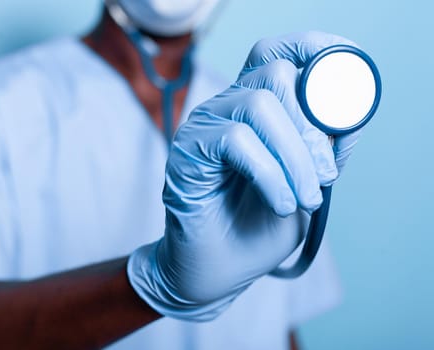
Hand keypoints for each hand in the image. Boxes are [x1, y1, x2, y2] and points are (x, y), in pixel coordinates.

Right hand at [128, 32, 361, 320]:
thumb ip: (325, 149)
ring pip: (260, 104)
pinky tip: (279, 203)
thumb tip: (349, 117)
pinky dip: (270, 173)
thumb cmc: (258, 225)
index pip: (276, 54)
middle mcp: (227, 107)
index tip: (342, 83)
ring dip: (294, 156)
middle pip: (276, 74)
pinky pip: (236, 139)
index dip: (311, 51)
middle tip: (323, 177)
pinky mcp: (186, 149)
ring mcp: (204, 124)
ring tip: (304, 198)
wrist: (219, 268)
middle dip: (312, 128)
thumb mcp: (307, 184)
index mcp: (254, 107)